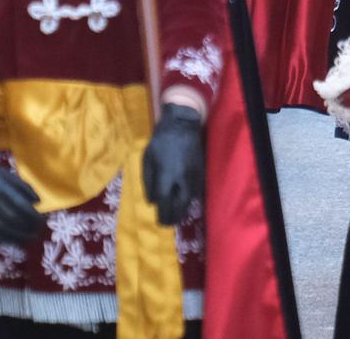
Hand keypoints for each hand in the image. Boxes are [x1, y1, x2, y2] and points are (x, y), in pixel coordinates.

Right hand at [0, 148, 45, 243]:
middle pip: (13, 219)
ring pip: (2, 229)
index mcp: (1, 190)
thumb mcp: (10, 176)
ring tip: (31, 238)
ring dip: (19, 236)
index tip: (43, 220)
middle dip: (28, 227)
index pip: (21, 206)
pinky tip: (15, 241)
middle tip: (39, 230)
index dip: (34, 215)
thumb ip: (25, 188)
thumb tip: (38, 202)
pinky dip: (4, 240)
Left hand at [141, 102, 205, 224]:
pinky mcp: (201, 172)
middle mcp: (181, 179)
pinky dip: (190, 200)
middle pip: (180, 205)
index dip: (163, 214)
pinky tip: (185, 202)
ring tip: (176, 216)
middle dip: (174, 217)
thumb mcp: (147, 158)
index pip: (164, 201)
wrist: (183, 125)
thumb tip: (152, 201)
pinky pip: (196, 192)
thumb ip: (148, 181)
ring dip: (183, 210)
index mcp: (166, 175)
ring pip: (190, 200)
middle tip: (168, 224)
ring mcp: (193, 176)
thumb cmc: (161, 141)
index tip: (160, 222)